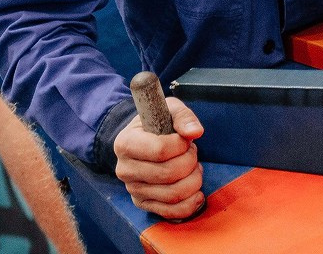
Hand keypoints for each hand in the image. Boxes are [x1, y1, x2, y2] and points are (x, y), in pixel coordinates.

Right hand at [113, 98, 205, 218]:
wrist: (143, 141)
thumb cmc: (157, 123)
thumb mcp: (169, 110)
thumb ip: (183, 117)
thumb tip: (195, 132)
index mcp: (125, 143)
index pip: (160, 150)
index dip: (181, 145)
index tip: (185, 139)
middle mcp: (124, 169)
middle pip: (169, 174)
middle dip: (190, 161)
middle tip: (192, 152)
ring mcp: (133, 189)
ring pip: (173, 194)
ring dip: (194, 179)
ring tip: (193, 167)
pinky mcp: (144, 204)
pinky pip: (171, 212)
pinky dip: (191, 204)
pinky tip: (197, 192)